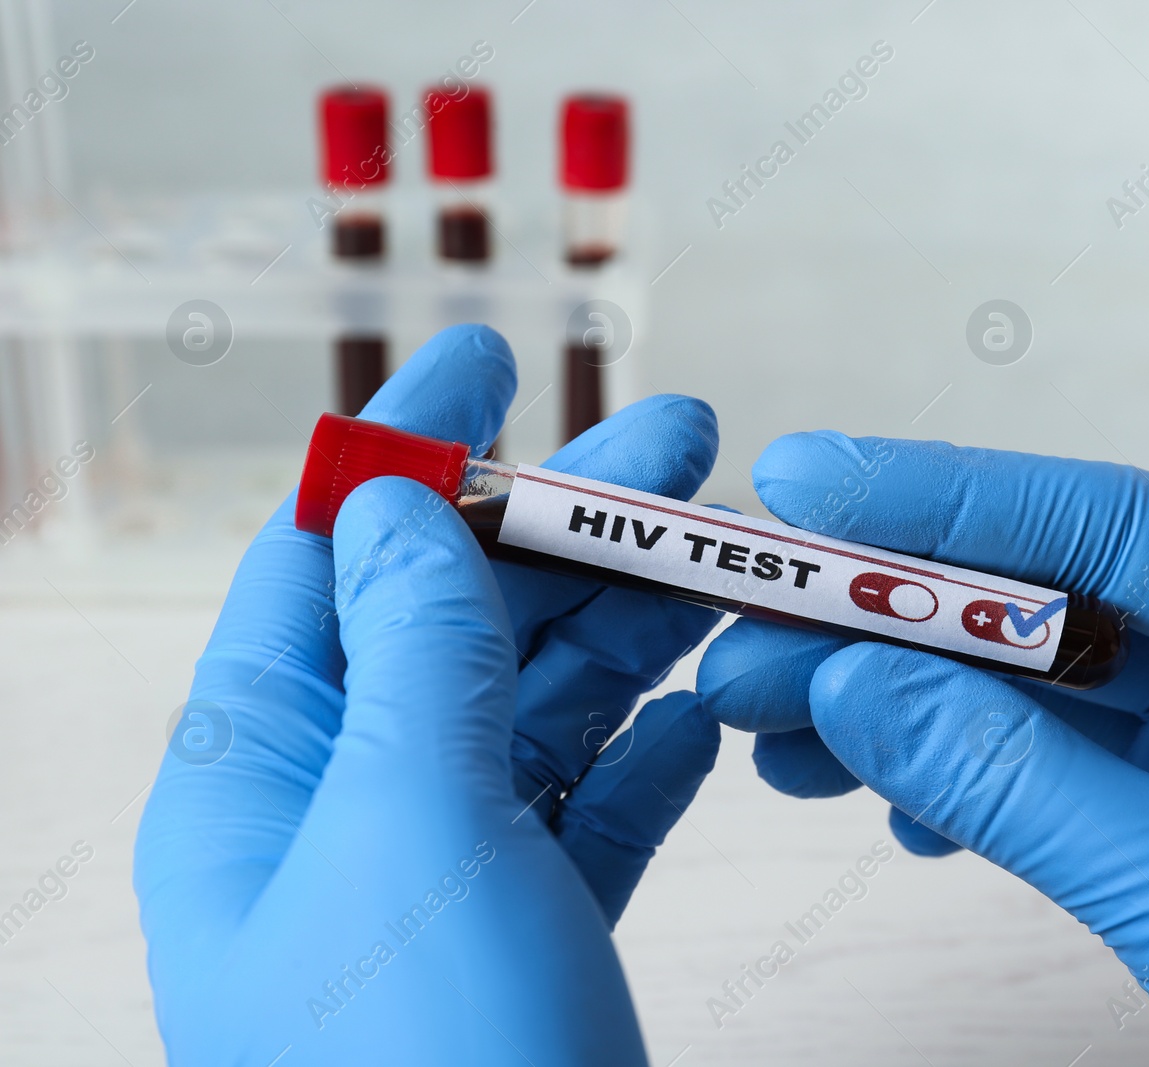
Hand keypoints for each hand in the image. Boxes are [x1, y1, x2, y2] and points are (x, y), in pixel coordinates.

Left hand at [135, 325, 722, 1063]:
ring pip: (543, 703)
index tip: (489, 349)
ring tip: (730, 556)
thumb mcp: (403, 834)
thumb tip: (397, 501)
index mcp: (267, 774)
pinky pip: (596, 807)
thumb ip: (410, 656)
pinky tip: (709, 709)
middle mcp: (350, 811)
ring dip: (635, 623)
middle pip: (461, 614)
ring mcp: (448, 876)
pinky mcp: (536, 936)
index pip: (328, 555)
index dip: (406, 441)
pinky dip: (653, 749)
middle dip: (569, 519)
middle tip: (685, 439)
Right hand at [697, 431, 1148, 1063]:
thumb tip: (857, 689)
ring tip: (770, 725)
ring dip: (893, 700)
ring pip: (1023, 684)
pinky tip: (872, 794)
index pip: (1114, 526)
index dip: (947, 499)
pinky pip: (1037, 763)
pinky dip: (944, 776)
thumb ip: (1025, 788)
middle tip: (750, 628)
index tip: (810, 486)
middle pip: (1048, 598)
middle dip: (888, 617)